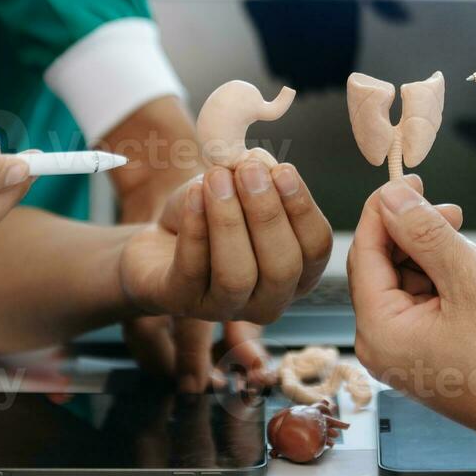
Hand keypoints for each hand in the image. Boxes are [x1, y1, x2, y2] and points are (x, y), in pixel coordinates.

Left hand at [119, 159, 331, 323]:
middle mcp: (268, 300)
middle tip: (249, 170)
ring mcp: (225, 309)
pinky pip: (192, 270)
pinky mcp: (180, 303)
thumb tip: (262, 165)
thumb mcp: (238, 187)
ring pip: (236, 276)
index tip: (283, 170)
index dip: (302, 209)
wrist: (158, 240)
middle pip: (282, 268)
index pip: (316, 249)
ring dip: (228, 222)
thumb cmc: (210, 214)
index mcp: (298, 274)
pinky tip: (194, 193)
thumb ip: (257, 175)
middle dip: (267, 215)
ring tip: (216, 177)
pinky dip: (195, 227)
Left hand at [348, 177, 475, 455]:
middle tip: (456, 215)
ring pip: (409, 281)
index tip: (408, 180)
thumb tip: (392, 197)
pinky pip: (425, 303)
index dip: (385, 210)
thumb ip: (425, 232)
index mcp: (379, 332)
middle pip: (385, 266)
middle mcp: (381, 346)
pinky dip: (450, 284)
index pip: (364, 253)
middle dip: (420, 237)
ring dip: (442, 260)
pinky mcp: (425, 355)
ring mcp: (403, 354)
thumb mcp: (470, 278)